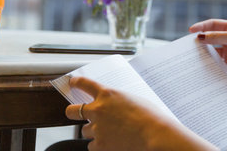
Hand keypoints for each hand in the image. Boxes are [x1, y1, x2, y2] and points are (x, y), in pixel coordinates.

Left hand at [65, 77, 214, 150]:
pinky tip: (110, 143)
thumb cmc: (150, 116)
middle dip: (72, 112)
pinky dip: (99, 145)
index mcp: (107, 94)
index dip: (77, 82)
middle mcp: (98, 110)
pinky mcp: (100, 145)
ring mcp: (97, 128)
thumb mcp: (133, 99)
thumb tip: (111, 107)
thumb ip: (117, 101)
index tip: (73, 82)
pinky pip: (92, 146)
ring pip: (84, 131)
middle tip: (74, 113)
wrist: (155, 134)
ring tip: (108, 132)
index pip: (85, 84)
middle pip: (72, 111)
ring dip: (93, 131)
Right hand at [189, 19, 226, 84]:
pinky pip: (217, 64)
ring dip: (204, 54)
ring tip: (192, 58)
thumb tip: (199, 37)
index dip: (201, 27)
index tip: (190, 31)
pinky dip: (210, 65)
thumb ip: (216, 37)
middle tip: (188, 47)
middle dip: (200, 42)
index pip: (212, 25)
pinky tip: (202, 68)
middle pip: (210, 39)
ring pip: (212, 52)